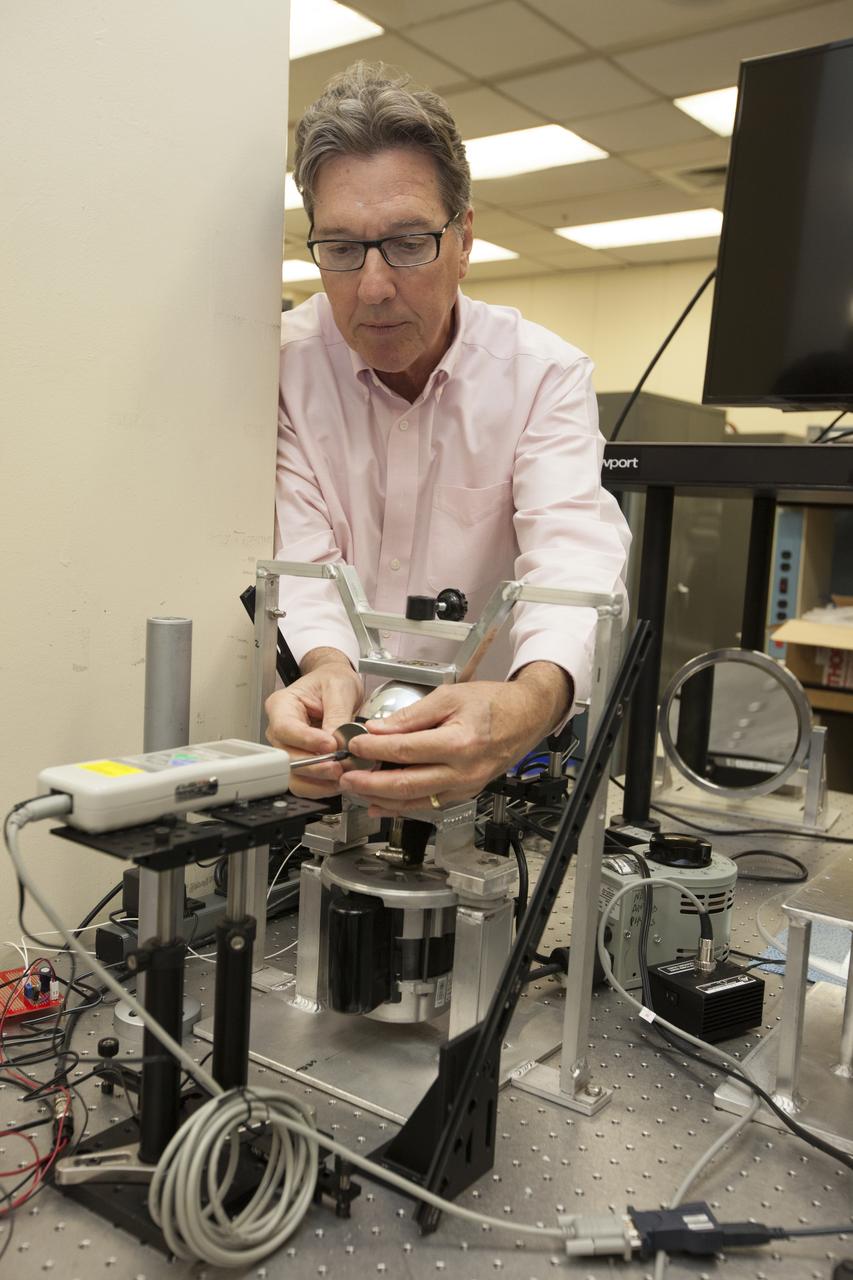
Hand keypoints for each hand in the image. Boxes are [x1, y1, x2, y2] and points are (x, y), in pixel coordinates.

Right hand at [265, 652, 362, 796]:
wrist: (337, 684)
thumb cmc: (333, 680)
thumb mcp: (339, 689)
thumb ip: (337, 716)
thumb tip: (337, 742)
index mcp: (282, 705)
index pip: (285, 728)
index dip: (306, 740)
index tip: (330, 745)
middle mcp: (280, 730)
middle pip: (287, 756)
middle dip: (315, 766)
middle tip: (339, 766)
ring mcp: (289, 748)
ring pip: (294, 775)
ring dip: (319, 780)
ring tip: (342, 775)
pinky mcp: (303, 762)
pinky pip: (306, 782)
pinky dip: (322, 785)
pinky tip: (339, 780)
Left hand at [341, 663, 572, 815]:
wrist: (526, 717)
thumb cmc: (493, 703)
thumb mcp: (449, 697)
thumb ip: (411, 716)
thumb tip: (378, 729)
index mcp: (459, 743)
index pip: (404, 750)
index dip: (374, 749)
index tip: (355, 743)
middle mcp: (463, 772)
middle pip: (406, 784)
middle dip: (370, 783)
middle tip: (346, 777)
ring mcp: (465, 787)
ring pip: (415, 801)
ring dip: (381, 798)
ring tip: (356, 790)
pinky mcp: (464, 794)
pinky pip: (428, 804)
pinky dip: (402, 806)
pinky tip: (380, 803)